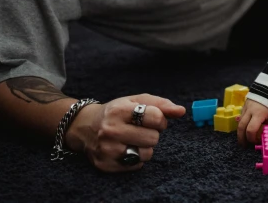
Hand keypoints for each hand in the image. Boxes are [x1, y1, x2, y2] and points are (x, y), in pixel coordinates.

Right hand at [66, 93, 185, 171]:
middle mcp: (110, 130)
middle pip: (153, 138)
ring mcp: (107, 149)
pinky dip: (135, 158)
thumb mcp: (137, 101)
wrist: (85, 126)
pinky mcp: (106, 165)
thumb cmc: (117, 111)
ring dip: (144, 147)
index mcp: (119, 110)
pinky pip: (136, 165)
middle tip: (139, 129)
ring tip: (132, 139)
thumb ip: (161, 105)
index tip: (150, 118)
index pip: (157, 117)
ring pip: (146, 154)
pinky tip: (124, 148)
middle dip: (151, 133)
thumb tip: (181, 111)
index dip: (159, 118)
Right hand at [237, 99, 267, 146]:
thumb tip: (267, 134)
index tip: (255, 142)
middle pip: (241, 127)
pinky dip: (242, 122)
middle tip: (243, 145)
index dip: (251, 138)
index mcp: (258, 114)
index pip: (250, 130)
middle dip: (241, 138)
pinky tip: (245, 126)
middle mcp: (249, 111)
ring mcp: (246, 106)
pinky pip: (241, 115)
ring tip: (243, 138)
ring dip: (240, 131)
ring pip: (240, 121)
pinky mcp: (245, 103)